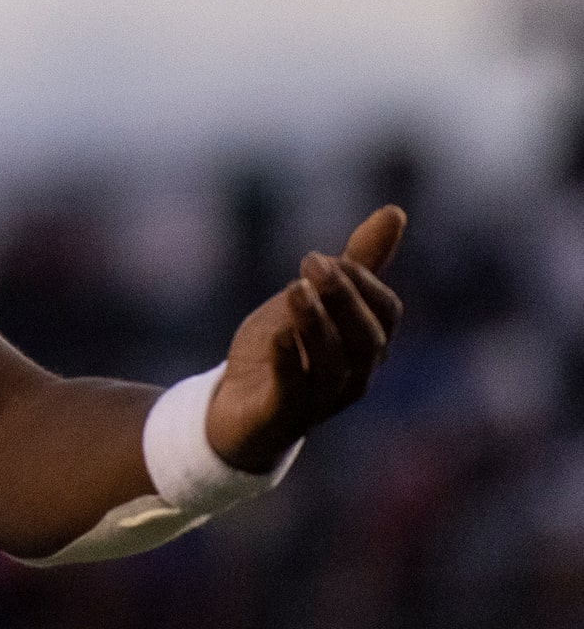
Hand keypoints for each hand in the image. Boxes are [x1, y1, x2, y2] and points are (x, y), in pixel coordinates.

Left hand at [208, 205, 405, 471]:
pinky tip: (278, 336)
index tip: (330, 257)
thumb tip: (395, 211)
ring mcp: (320, 400)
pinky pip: (293, 392)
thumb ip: (355, 264)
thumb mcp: (315, 299)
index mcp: (364, 347)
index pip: (386, 312)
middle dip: (342, 296)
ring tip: (294, 288)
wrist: (233, 411)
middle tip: (310, 262)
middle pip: (366, 338)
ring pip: (335, 365)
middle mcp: (353, 377)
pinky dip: (289, 363)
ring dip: (316, 323)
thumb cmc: (283, 352)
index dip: (364, 282)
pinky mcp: (282, 416)